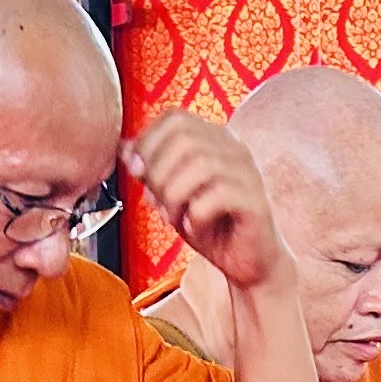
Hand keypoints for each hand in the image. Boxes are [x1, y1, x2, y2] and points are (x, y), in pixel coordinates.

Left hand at [126, 111, 288, 292]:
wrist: (246, 263)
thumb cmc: (210, 227)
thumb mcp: (172, 196)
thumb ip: (151, 171)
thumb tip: (124, 148)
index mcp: (215, 139)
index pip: (176, 118)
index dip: (148, 142)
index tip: (137, 172)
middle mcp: (235, 148)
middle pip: (184, 138)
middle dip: (158, 172)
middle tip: (155, 202)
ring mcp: (248, 173)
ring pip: (201, 165)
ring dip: (174, 195)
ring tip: (172, 217)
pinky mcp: (256, 202)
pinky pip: (218, 196)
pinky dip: (195, 214)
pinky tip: (193, 226)